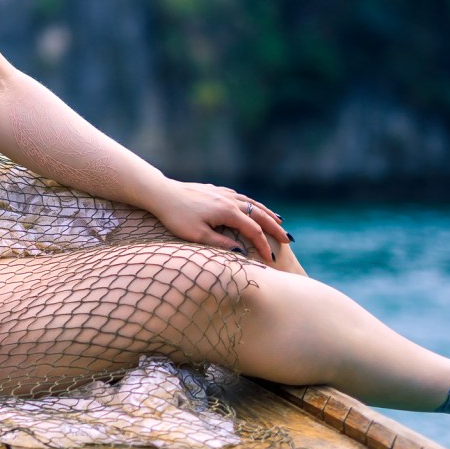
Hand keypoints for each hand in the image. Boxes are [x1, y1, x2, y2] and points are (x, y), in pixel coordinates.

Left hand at [148, 179, 289, 263]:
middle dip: (274, 228)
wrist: (161, 193)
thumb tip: (241, 251)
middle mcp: (229, 200)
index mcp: (228, 212)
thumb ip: (221, 243)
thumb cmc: (177, 217)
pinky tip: (253, 207)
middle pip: (259, 214)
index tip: (272, 258)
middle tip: (288, 240)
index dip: (264, 245)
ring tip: (279, 222)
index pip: (254, 231)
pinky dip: (253, 204)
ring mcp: (223, 193)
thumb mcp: (197, 235)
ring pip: (252, 203)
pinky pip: (241, 197)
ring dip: (267, 213)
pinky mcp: (216, 190)